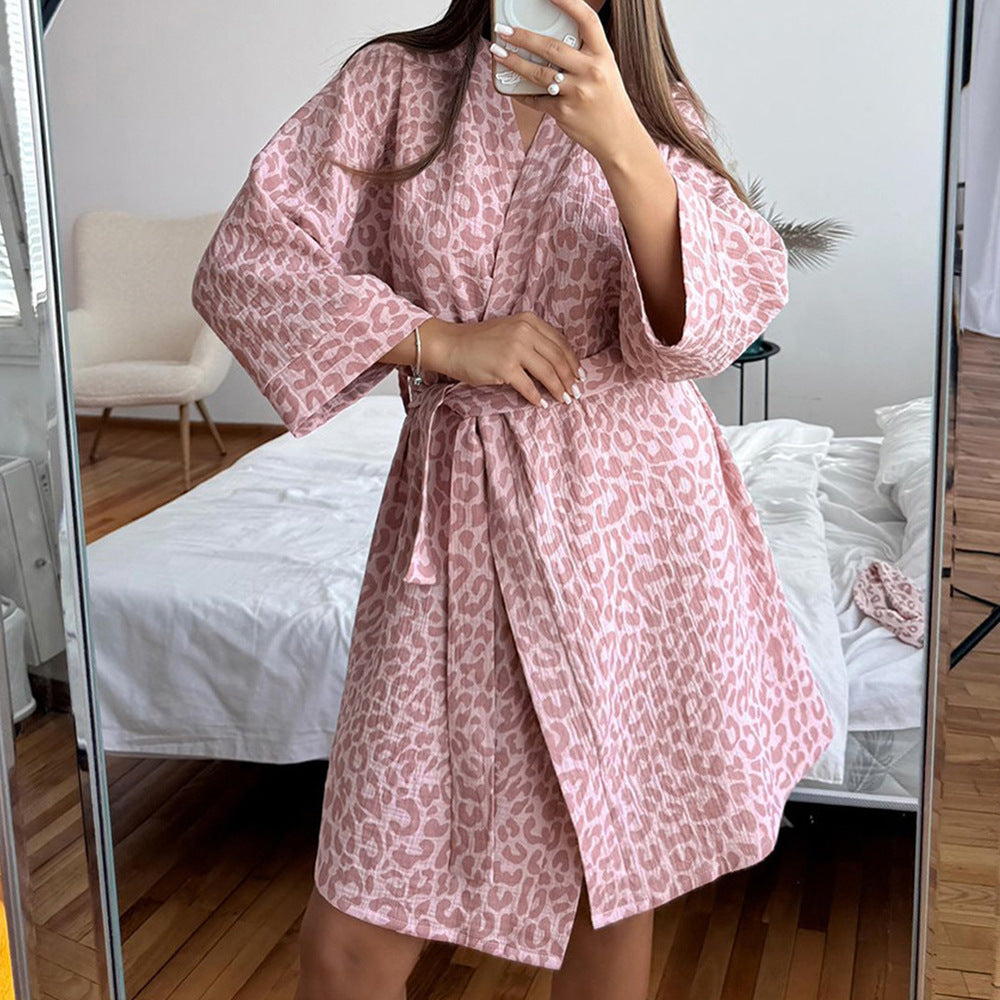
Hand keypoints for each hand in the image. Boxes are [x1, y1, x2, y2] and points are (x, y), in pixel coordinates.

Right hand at [421, 314, 583, 407]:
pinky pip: (528, 387)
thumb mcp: (511, 330)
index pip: (560, 342)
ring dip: (558, 389)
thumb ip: (532, 339)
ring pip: (548, 373)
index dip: (572, 361)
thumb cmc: (480, 341)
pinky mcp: (505, 367)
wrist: (452, 345)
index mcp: (529, 321)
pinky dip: (537, 398)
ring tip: (564, 399)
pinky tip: (541, 404)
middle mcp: (525, 332)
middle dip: (569, 378)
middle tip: (576, 392)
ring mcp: (515, 349)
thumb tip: (555, 364)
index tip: (578, 375)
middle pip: (557, 358)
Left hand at [490, 0, 641, 162]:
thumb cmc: (608, 99)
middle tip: (503, 30)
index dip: (568, 2)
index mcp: (604, 55)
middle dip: (523, 37)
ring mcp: (577, 93)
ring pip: (539, 74)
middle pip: (551, 47)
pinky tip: (511, 87)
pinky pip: (537, 100)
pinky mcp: (564, 113)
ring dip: (514, 62)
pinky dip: (523, 93)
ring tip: (498, 53)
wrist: (619, 137)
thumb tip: (550, 42)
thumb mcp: (605, 70)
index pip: (586, 20)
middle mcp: (591, 72)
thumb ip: (583, 55)